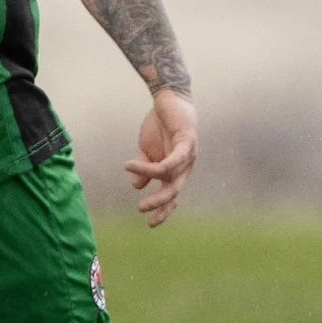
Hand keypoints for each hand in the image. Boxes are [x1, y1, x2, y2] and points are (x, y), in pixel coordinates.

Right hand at [126, 89, 196, 226]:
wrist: (167, 98)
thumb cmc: (160, 125)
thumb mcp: (146, 150)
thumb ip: (144, 168)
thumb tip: (137, 186)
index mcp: (176, 170)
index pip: (172, 195)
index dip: (163, 210)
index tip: (151, 224)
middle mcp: (186, 166)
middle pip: (174, 191)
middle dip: (160, 204)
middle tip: (142, 210)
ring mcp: (188, 155)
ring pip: (170, 177)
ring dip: (151, 181)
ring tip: (133, 181)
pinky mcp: (186, 142)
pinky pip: (170, 161)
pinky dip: (151, 167)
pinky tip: (133, 166)